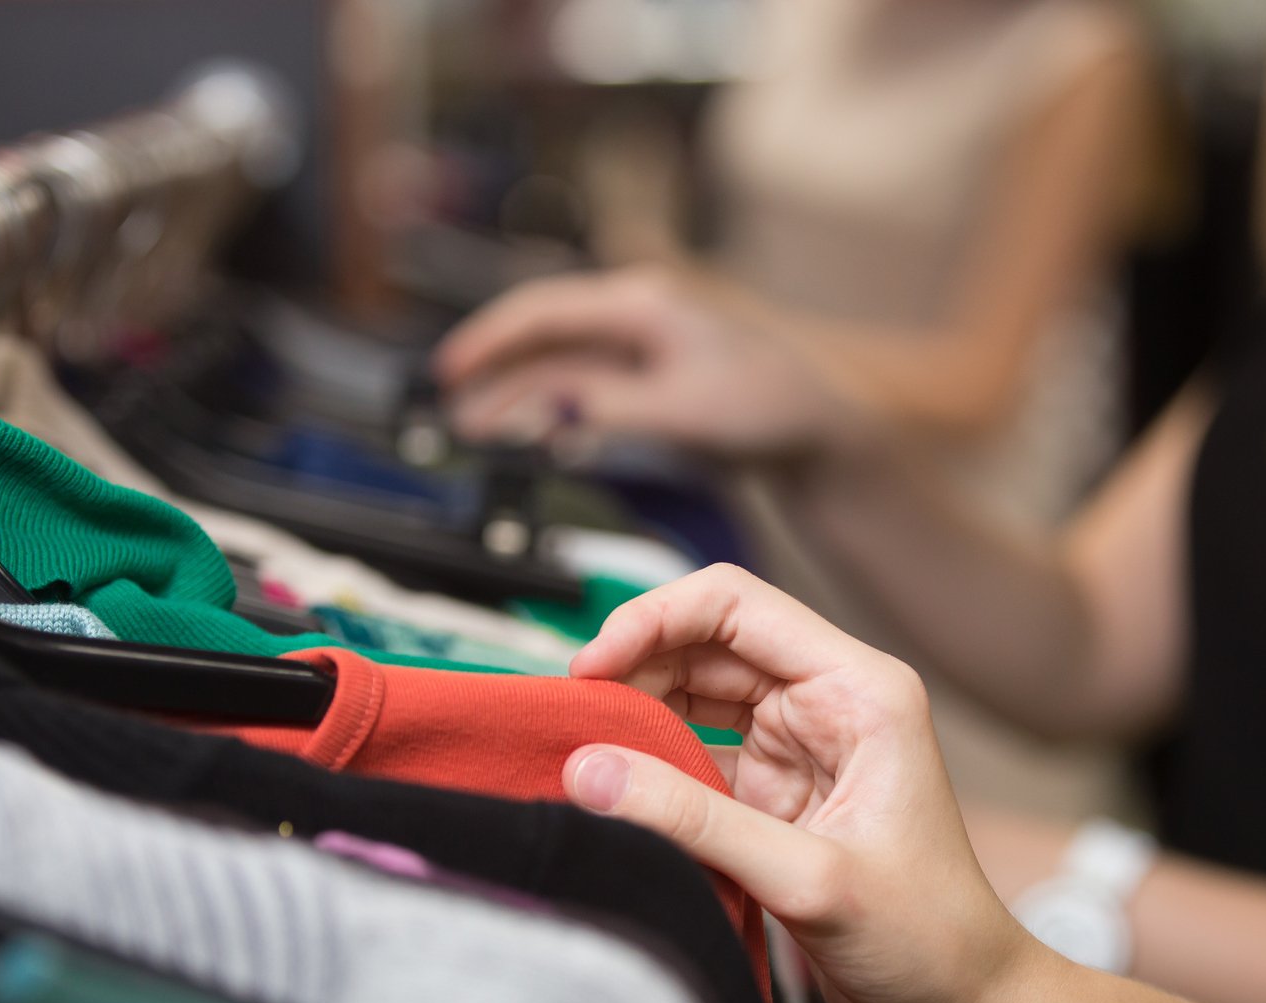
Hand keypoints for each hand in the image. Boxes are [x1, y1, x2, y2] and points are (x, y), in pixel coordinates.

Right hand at [433, 268, 866, 465]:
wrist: (816, 431)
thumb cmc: (766, 408)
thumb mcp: (683, 411)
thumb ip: (610, 407)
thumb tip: (546, 407)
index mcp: (642, 306)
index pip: (545, 312)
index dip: (490, 340)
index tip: (450, 370)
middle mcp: (637, 318)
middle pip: (545, 337)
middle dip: (494, 370)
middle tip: (450, 408)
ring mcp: (643, 349)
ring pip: (563, 367)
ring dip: (518, 395)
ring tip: (475, 429)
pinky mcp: (652, 382)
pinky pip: (586, 389)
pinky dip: (553, 409)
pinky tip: (532, 433)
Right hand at [557, 564, 1050, 1002]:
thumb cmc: (931, 939)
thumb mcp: (808, 879)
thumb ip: (694, 822)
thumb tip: (590, 771)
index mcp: (860, 690)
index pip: (736, 606)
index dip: (653, 620)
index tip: (590, 667)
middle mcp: (829, 703)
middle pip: (705, 644)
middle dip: (631, 668)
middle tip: (567, 716)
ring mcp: (799, 749)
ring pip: (692, 697)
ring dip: (635, 716)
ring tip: (577, 749)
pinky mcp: (774, 798)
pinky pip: (694, 759)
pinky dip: (650, 770)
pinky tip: (610, 789)